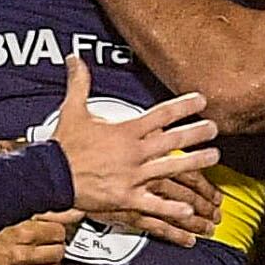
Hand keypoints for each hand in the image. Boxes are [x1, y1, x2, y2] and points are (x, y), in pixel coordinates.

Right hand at [0, 212, 77, 264]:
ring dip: (50, 264)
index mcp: (22, 232)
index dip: (57, 230)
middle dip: (56, 246)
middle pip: (57, 254)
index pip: (59, 233)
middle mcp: (17, 254)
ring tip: (42, 255)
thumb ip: (46, 212)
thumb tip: (75, 211)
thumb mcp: (14, 211)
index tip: (52, 228)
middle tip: (49, 242)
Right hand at [48, 57, 219, 242]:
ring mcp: (132, 176)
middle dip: (197, 133)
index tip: (201, 100)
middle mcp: (133, 152)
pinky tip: (189, 207)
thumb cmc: (63, 145)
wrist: (50, 176)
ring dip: (195, 163)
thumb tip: (75, 57)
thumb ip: (80, 82)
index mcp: (125, 131)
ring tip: (214, 158)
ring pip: (171, 168)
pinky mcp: (127, 197)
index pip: (161, 114)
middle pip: (173, 140)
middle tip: (215, 128)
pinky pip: (154, 203)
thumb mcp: (73, 110)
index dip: (184, 106)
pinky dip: (172, 206)